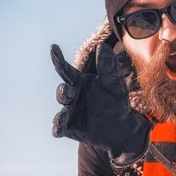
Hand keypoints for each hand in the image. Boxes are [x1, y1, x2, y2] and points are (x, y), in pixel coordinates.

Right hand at [50, 42, 151, 164]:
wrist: (121, 126)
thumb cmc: (115, 101)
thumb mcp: (114, 84)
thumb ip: (108, 67)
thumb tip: (102, 46)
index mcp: (80, 82)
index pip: (66, 70)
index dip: (59, 59)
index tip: (54, 47)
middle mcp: (72, 96)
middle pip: (62, 91)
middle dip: (62, 91)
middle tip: (67, 90)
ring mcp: (69, 112)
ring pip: (60, 112)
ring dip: (60, 113)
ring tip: (62, 116)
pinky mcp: (69, 128)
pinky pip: (59, 128)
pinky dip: (58, 128)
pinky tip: (58, 128)